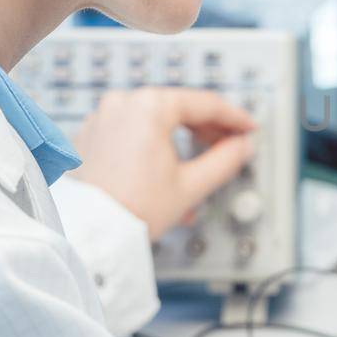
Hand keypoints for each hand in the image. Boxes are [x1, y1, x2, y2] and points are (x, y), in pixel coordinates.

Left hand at [68, 88, 254, 240]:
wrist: (88, 233)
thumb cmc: (130, 210)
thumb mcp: (191, 185)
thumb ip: (225, 160)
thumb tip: (241, 146)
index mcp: (148, 106)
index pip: (205, 104)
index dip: (234, 117)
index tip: (248, 128)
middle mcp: (122, 103)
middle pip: (178, 108)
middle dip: (207, 130)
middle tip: (229, 145)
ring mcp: (102, 118)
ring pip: (155, 122)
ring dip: (181, 141)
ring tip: (199, 169)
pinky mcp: (90, 136)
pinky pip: (131, 132)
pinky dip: (153, 146)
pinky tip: (167, 170)